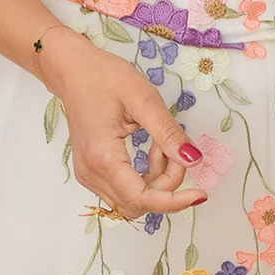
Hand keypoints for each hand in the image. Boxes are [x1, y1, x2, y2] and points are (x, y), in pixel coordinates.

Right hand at [41, 28, 206, 219]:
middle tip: (176, 150)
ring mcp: (88, 175)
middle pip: (138, 203)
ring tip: (162, 144)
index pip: (141, 199)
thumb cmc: (106, 78)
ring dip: (157, 180)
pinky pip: (124, 188)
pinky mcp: (92, 171)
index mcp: (102, 157)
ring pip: (132, 199)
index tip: (200, 194)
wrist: (74, 71)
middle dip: (167, 184)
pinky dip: (145, 176)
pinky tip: (152, 149)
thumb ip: (168, 133)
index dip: (174, 202)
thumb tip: (194, 160)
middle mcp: (91, 174)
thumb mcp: (144, 99)